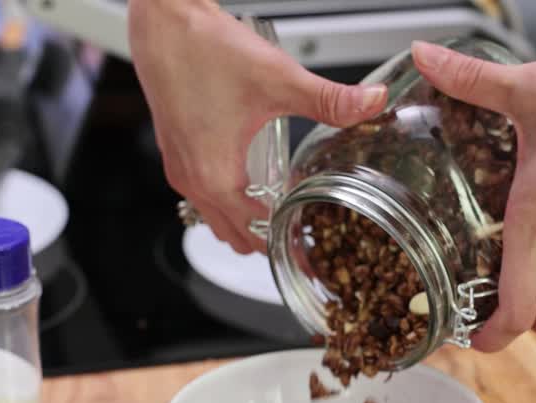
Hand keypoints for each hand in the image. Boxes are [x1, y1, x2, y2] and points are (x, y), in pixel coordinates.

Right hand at [129, 1, 388, 253]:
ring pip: (215, 218)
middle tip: (303, 230)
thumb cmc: (205, 50)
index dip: (286, 243)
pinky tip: (253, 181)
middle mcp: (192, 181)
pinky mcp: (175, 152)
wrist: (165, 22)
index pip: (255, 235)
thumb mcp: (279, 80)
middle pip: (234, 236)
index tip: (310, 246)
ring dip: (245, 222)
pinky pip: (203, 196)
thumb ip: (329, 99)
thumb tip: (371, 104)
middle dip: (268, 240)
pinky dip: (227, 201)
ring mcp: (180, 168)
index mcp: (215, 177)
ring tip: (281, 209)